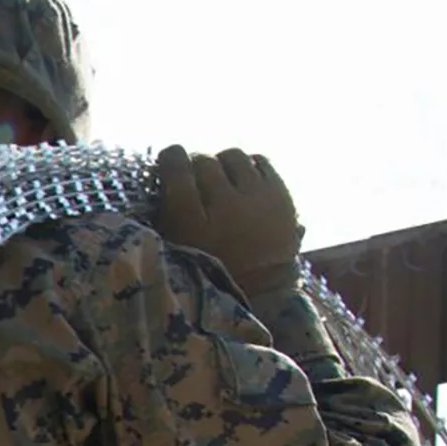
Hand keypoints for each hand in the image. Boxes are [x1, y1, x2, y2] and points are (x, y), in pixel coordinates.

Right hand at [152, 145, 305, 295]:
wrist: (264, 289)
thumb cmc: (211, 269)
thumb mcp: (176, 248)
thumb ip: (167, 213)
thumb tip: (165, 177)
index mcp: (191, 221)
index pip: (176, 168)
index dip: (170, 158)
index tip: (169, 160)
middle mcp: (226, 203)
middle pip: (204, 161)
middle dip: (196, 164)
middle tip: (194, 177)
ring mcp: (258, 197)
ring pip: (233, 156)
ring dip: (222, 163)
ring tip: (221, 178)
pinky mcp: (281, 194)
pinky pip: (260, 161)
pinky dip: (248, 165)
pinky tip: (243, 179)